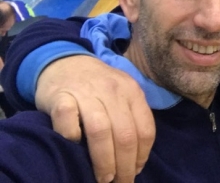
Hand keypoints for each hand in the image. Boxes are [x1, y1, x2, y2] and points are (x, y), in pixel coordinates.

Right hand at [35, 55, 154, 182]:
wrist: (65, 62)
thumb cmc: (97, 86)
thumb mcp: (121, 94)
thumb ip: (131, 116)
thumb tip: (135, 160)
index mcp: (132, 91)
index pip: (145, 129)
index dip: (142, 155)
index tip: (135, 171)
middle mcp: (113, 90)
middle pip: (125, 134)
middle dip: (125, 165)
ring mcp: (86, 92)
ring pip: (101, 131)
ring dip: (104, 160)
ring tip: (104, 179)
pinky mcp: (61, 96)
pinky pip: (68, 120)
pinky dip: (72, 137)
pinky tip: (75, 149)